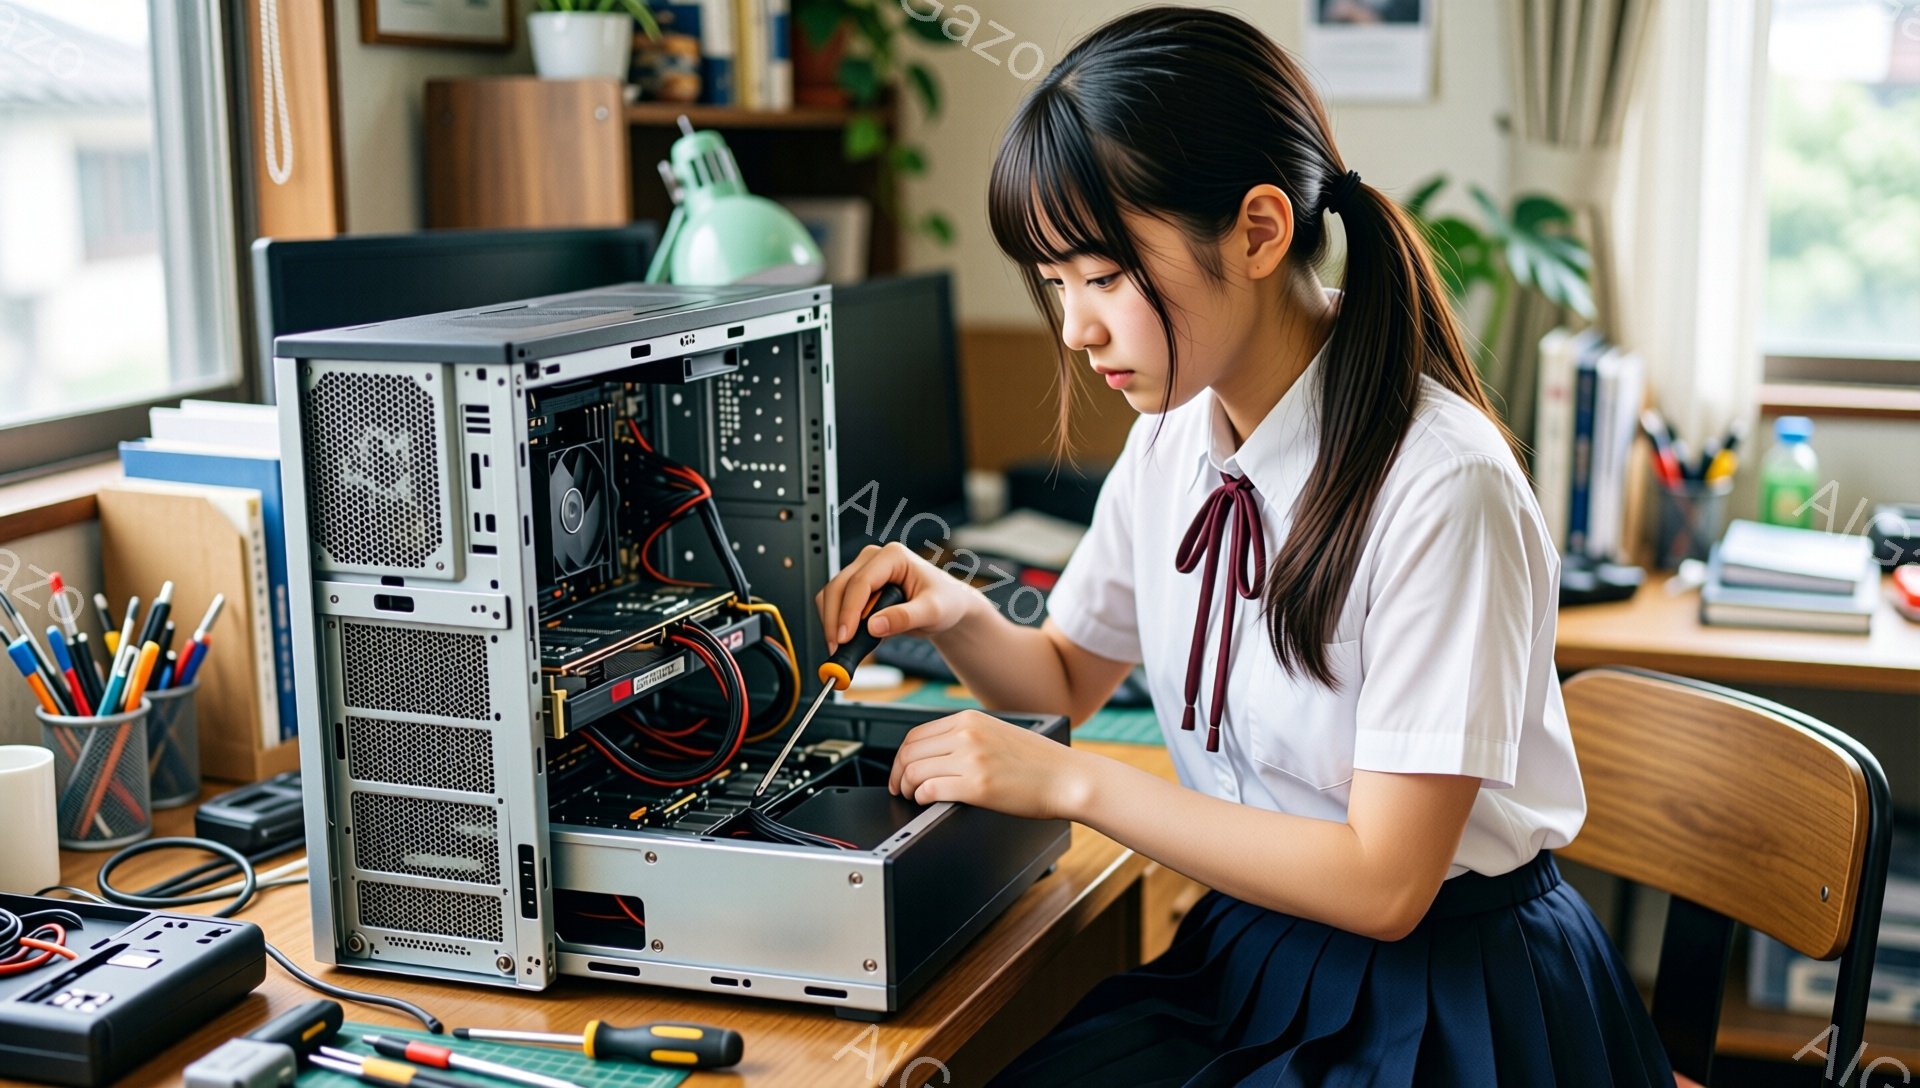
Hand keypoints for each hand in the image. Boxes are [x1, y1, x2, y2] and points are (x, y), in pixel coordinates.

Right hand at [815, 542, 980, 652]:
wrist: (948, 606)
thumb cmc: (945, 601)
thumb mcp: (932, 611)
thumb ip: (904, 618)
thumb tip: (874, 626)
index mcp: (893, 556)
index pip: (860, 582)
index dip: (849, 611)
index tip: (845, 637)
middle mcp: (873, 560)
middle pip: (839, 587)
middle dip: (835, 620)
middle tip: (838, 648)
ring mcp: (863, 572)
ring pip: (832, 596)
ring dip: (832, 623)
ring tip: (844, 649)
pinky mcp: (857, 588)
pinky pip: (836, 604)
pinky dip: (837, 623)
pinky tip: (849, 642)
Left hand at [889, 710, 1091, 820]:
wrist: (1069, 778)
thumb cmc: (1040, 762)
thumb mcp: (997, 733)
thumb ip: (966, 737)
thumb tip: (934, 754)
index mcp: (969, 720)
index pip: (915, 734)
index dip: (901, 757)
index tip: (901, 771)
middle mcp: (966, 735)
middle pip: (909, 752)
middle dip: (897, 774)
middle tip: (900, 789)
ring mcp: (971, 759)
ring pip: (914, 771)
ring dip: (907, 788)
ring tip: (914, 798)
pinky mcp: (976, 786)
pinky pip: (930, 790)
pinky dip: (921, 798)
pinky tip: (928, 802)